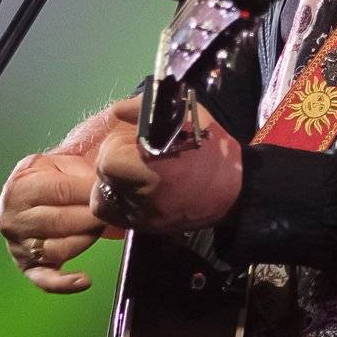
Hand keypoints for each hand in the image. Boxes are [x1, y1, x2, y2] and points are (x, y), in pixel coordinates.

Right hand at [0, 151, 110, 293]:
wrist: (36, 193)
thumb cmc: (57, 177)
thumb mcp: (65, 162)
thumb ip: (82, 168)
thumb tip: (105, 182)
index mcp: (20, 186)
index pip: (60, 191)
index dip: (89, 192)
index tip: (109, 192)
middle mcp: (12, 217)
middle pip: (59, 222)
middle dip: (90, 218)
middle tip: (110, 212)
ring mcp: (17, 244)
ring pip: (57, 249)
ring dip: (86, 240)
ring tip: (99, 228)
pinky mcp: (28, 267)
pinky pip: (45, 280)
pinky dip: (65, 283)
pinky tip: (83, 280)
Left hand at [90, 96, 243, 232]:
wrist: (234, 189)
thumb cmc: (211, 147)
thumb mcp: (185, 114)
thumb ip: (144, 108)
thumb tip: (117, 110)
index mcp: (154, 168)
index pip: (109, 159)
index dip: (116, 146)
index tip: (132, 142)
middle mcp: (144, 196)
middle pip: (105, 176)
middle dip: (113, 162)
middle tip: (132, 155)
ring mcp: (143, 216)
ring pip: (102, 198)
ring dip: (110, 182)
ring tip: (129, 173)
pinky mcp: (145, 228)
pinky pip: (111, 216)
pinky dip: (114, 201)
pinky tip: (129, 190)